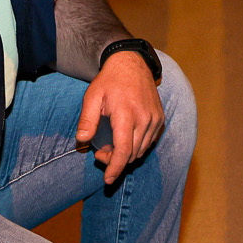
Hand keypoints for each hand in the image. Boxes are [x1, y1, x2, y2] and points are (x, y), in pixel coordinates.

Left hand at [74, 49, 164, 185]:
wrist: (131, 63)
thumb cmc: (109, 81)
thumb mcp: (92, 96)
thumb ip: (87, 119)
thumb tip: (82, 140)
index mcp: (126, 114)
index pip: (123, 151)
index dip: (115, 168)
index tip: (108, 179)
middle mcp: (144, 119)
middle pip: (132, 154)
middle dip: (115, 160)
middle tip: (100, 152)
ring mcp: (155, 119)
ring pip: (141, 150)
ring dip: (126, 154)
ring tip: (111, 145)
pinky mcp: (160, 119)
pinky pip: (149, 142)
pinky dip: (136, 147)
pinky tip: (124, 139)